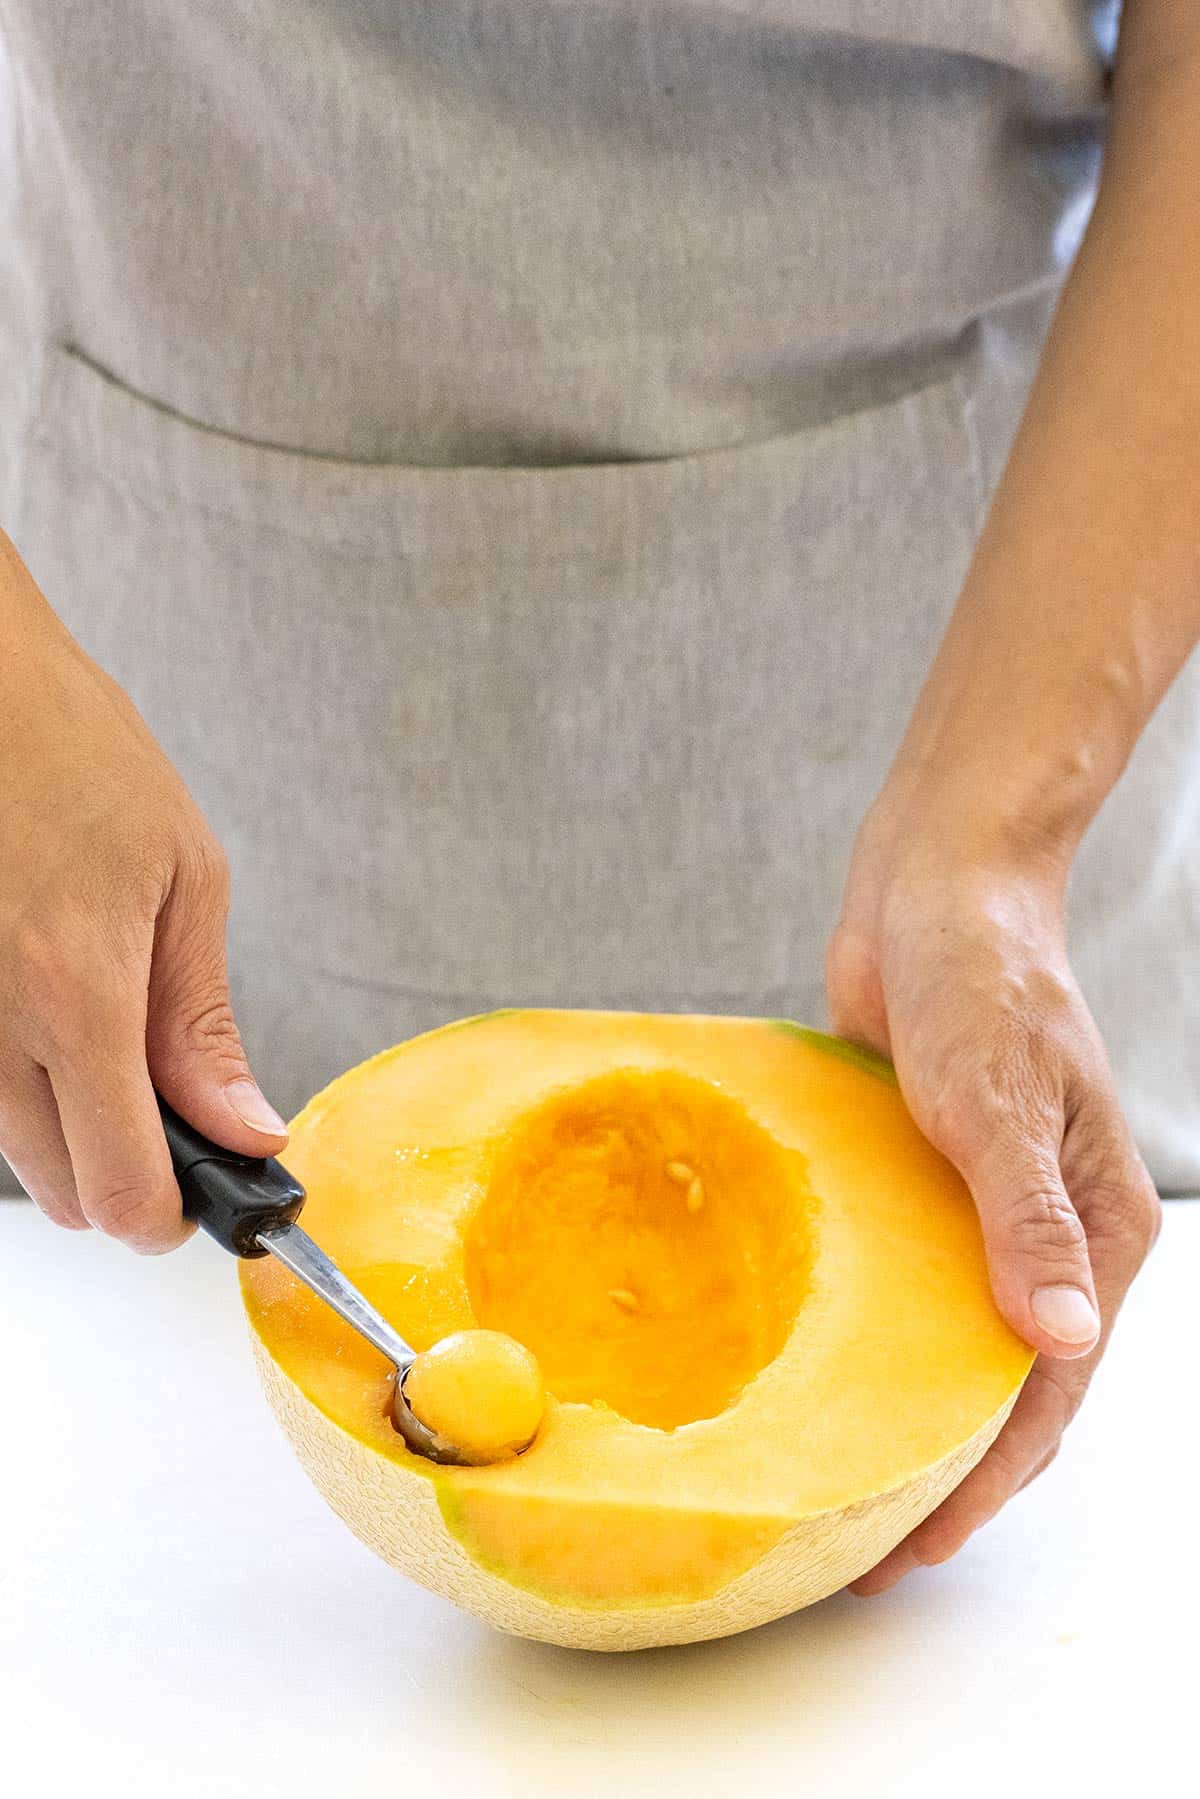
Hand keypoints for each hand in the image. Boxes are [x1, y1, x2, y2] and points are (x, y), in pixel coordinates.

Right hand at [0, 529, 285, 1251]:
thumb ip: (202, 1023)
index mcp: (75, 993)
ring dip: (69, 1132)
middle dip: (124, 1179)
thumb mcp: (185, 876)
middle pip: (59, 1194)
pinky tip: (45, 1005)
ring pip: (11, 1153)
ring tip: (103, 1029)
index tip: (201, 1194)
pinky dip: (17, 1084)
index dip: (168, 1215)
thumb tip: (244, 1128)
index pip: (117, 1188)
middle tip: (167, 1109)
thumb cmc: (76, 752)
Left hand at [826, 791, 1161, 1594]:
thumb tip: (1064, 1341)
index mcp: (1098, 1231)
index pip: (1047, 1390)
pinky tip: (814, 1372)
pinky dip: (870, 1334)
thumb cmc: (983, 978)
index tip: (916, 1545)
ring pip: (948, 1341)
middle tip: (858, 1546)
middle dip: (941, 1471)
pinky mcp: (923, 1182)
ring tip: (834, 1480)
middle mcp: (1047, 1236)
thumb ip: (1027, 1222)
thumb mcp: (999, 1100)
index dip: (985, 1479)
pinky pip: (901, 1279)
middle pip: (1000, 1386)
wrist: (935, 890)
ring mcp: (982, 1211)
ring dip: (902, 1411)